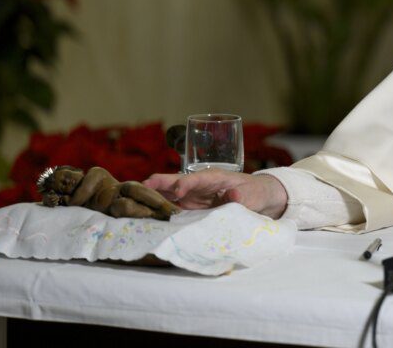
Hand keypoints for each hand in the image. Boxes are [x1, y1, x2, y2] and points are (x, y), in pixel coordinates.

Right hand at [143, 170, 287, 218]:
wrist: (258, 198)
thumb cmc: (255, 193)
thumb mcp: (252, 195)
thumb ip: (242, 195)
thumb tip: (233, 195)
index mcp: (214, 177)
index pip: (196, 178)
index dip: (185, 183)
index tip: (177, 191)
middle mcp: (199, 184)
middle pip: (175, 181)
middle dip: (158, 184)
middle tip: (139, 187)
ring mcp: (193, 195)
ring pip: (168, 193)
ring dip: (153, 197)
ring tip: (134, 201)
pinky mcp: (190, 206)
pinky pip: (172, 206)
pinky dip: (159, 209)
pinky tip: (145, 214)